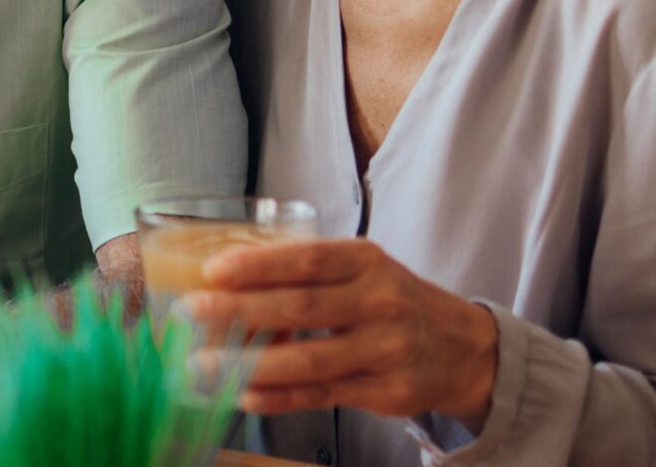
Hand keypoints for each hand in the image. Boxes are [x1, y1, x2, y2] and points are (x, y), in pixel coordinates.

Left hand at [184, 239, 498, 430]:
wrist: (463, 348)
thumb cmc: (391, 299)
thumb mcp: (362, 269)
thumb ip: (308, 272)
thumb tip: (226, 276)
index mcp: (366, 261)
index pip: (308, 260)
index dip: (259, 265)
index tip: (213, 271)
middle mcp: (380, 302)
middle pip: (302, 308)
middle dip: (241, 310)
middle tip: (192, 311)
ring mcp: (385, 350)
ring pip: (309, 360)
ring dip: (250, 363)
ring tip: (204, 363)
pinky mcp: (386, 392)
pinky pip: (322, 395)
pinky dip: (280, 397)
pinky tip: (244, 394)